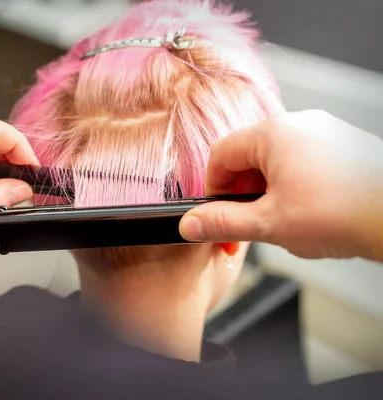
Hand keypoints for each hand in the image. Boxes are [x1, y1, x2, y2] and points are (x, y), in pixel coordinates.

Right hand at [179, 110, 382, 260]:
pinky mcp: (343, 145)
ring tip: (279, 221)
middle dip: (241, 194)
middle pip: (248, 156)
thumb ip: (223, 222)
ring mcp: (324, 132)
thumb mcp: (270, 224)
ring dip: (266, 190)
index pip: (221, 154)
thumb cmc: (344, 213)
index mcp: (274, 134)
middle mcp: (299, 124)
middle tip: (246, 225)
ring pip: (275, 159)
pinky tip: (305, 210)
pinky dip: (293, 184)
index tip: (214, 212)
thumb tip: (191, 223)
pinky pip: (302, 159)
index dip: (212, 188)